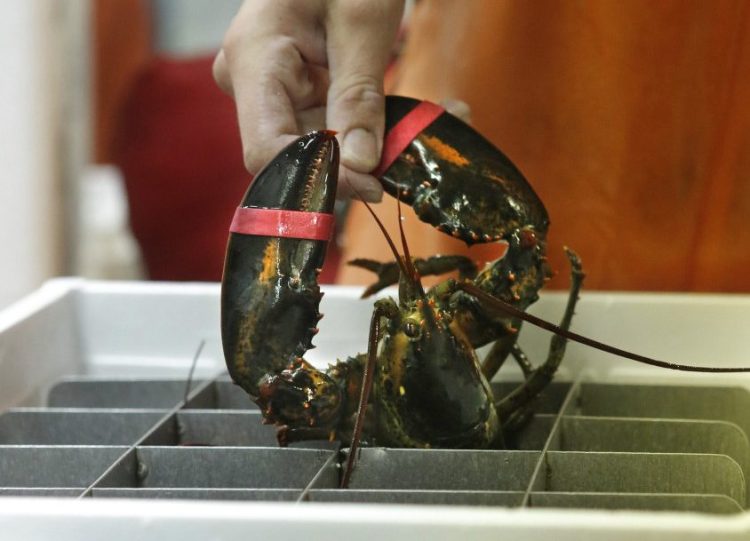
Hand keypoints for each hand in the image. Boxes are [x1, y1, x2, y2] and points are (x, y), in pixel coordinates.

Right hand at [213, 0, 404, 200]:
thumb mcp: (363, 23)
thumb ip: (359, 96)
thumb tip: (360, 165)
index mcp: (254, 60)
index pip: (268, 151)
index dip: (319, 177)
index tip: (373, 183)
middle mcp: (250, 83)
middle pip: (298, 153)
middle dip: (360, 163)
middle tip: (417, 154)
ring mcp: (270, 91)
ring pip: (321, 147)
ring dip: (375, 146)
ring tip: (434, 121)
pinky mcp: (294, 94)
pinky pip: (329, 128)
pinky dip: (371, 129)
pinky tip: (411, 117)